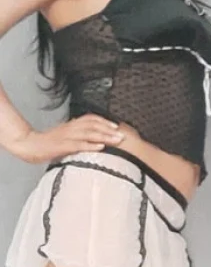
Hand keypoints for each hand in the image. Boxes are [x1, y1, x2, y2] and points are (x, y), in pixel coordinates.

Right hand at [11, 114, 125, 163]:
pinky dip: (91, 145)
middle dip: (110, 130)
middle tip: (123, 135)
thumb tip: (92, 140)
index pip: (91, 118)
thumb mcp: (65, 136)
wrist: (29, 145)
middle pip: (94, 125)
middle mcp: (71, 128)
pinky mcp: (62, 146)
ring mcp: (67, 136)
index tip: (117, 126)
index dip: (105, 121)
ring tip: (117, 140)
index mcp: (72, 125)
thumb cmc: (49, 143)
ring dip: (105, 136)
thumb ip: (78, 136)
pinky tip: (101, 147)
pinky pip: (79, 145)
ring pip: (89, 134)